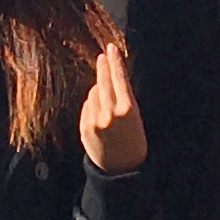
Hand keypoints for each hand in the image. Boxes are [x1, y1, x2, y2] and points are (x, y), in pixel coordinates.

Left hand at [77, 43, 144, 173]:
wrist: (121, 170)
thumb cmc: (134, 142)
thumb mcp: (136, 118)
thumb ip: (123, 98)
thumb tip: (108, 78)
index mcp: (128, 110)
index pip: (119, 78)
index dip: (115, 62)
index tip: (111, 49)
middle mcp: (110, 113)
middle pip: (103, 81)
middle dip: (103, 67)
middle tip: (102, 56)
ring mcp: (95, 120)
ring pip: (93, 93)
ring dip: (99, 90)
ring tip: (108, 103)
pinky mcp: (84, 127)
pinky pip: (87, 106)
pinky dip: (92, 104)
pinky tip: (100, 113)